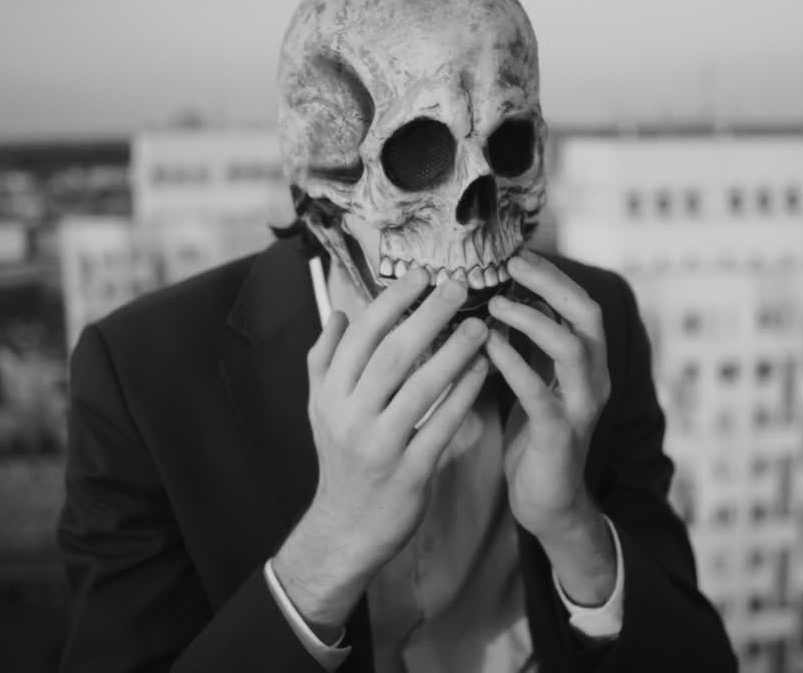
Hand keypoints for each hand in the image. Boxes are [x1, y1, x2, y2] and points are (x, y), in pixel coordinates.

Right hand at [273, 267, 489, 639]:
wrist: (346, 528)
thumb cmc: (341, 459)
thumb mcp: (319, 409)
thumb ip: (324, 360)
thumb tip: (340, 313)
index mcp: (329, 395)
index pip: (360, 336)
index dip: (391, 301)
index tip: (421, 274)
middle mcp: (350, 417)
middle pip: (391, 355)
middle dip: (427, 316)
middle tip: (459, 287)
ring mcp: (380, 446)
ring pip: (419, 388)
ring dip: (453, 353)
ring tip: (481, 326)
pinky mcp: (410, 472)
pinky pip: (442, 425)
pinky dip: (463, 395)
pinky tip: (483, 371)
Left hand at [486, 250, 615, 604]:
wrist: (549, 507)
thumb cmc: (535, 440)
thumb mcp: (534, 384)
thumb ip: (527, 347)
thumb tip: (498, 298)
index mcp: (587, 365)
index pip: (580, 304)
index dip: (554, 275)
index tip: (517, 253)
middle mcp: (593, 380)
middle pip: (587, 315)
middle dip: (551, 284)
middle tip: (512, 264)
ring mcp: (581, 409)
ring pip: (570, 349)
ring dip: (532, 320)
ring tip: (494, 304)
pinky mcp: (561, 437)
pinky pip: (541, 394)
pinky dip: (515, 366)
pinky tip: (488, 348)